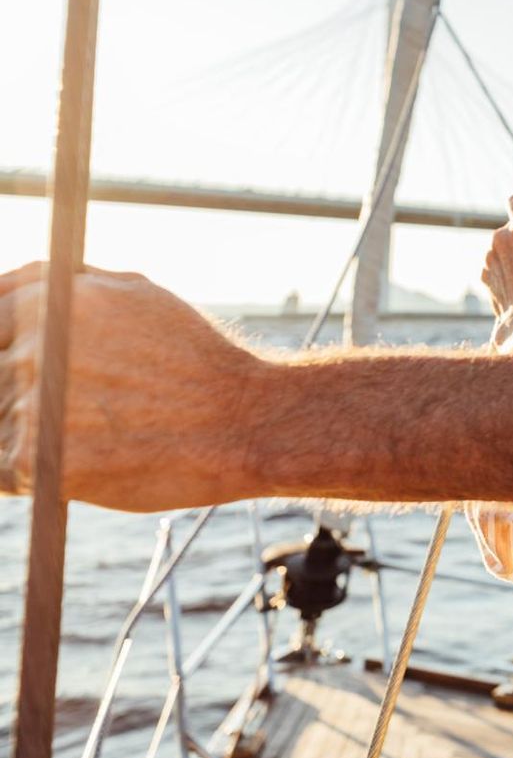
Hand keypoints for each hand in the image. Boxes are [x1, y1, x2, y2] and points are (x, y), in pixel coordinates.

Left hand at [0, 263, 264, 510]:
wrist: (243, 420)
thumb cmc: (191, 358)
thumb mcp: (133, 293)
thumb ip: (58, 284)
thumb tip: (3, 287)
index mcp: (45, 301)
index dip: (4, 350)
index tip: (22, 370)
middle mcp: (31, 346)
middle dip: (15, 396)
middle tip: (73, 408)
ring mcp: (30, 403)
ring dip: (24, 435)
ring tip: (86, 435)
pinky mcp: (34, 458)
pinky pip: (0, 471)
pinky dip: (29, 474)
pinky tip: (77, 462)